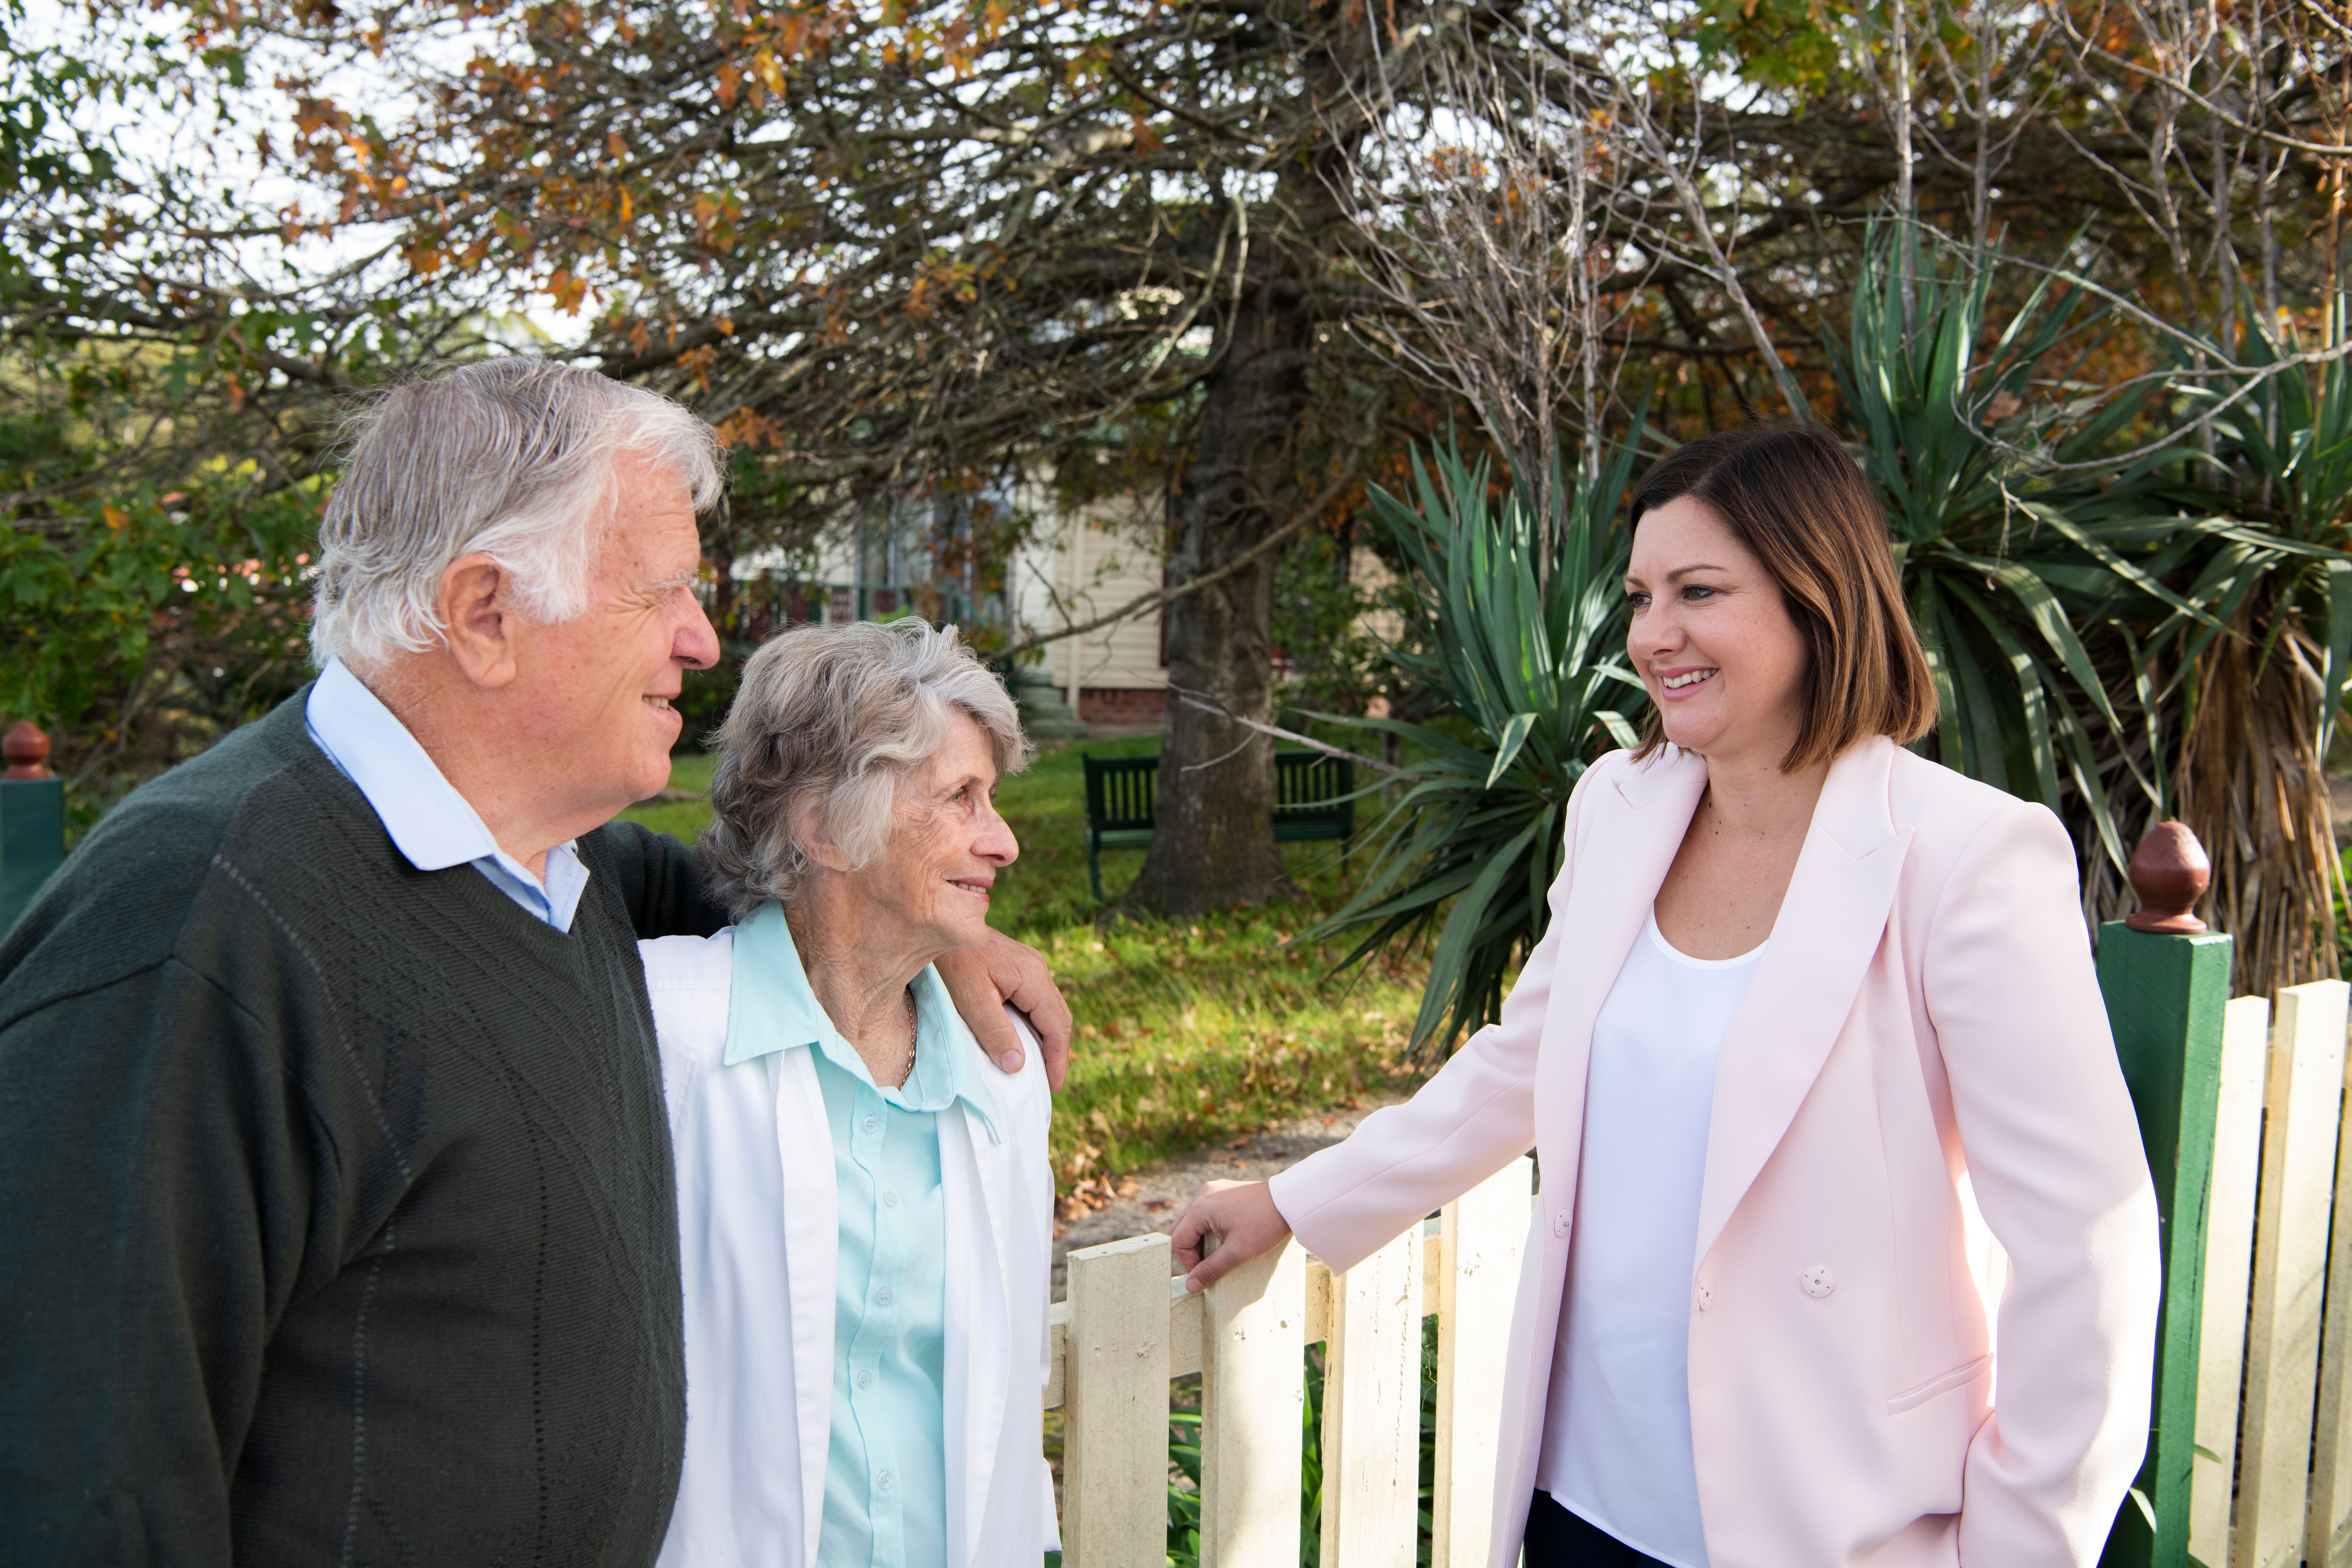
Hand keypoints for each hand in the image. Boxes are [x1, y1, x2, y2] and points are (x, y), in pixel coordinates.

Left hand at [936, 930, 1072, 1089]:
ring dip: (1044, 1038)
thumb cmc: (952, 961)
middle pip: (1058, 1016)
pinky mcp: (1017, 968)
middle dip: (1055, 1051)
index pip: (1057, 1024)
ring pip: (1047, 1009)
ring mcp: (1029, 967)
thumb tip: (1018, 1066)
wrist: (939, 925)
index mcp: (1033, 976)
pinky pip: (1034, 1001)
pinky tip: (1021, 1039)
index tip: (1053, 1086)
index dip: (1058, 1058)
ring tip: (1036, 1066)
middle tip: (1048, 1081)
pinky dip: (1032, 1024)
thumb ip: (996, 1032)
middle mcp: (1038, 969)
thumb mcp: (971, 1000)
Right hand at [1171, 1180, 1292, 1293]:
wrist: (1290, 1201)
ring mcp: (1213, 1189)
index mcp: (1201, 1207)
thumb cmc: (1265, 1225)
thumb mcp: (1238, 1252)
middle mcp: (1203, 1194)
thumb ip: (1212, 1270)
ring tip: (1219, 1252)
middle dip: (1192, 1250)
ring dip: (1200, 1239)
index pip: (1178, 1239)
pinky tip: (1225, 1237)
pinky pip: (1206, 1211)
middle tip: (1210, 1264)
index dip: (1188, 1262)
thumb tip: (1190, 1286)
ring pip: (1193, 1220)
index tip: (1205, 1274)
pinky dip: (1209, 1227)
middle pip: (1182, 1228)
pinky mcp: (1223, 1190)